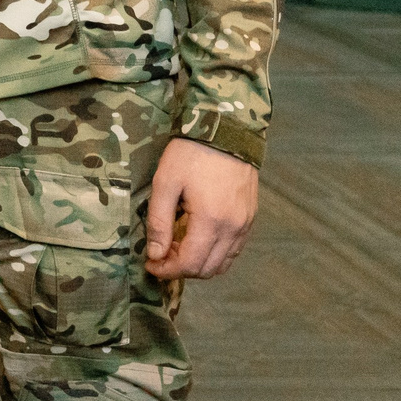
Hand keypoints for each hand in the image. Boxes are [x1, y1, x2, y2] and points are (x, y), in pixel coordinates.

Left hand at [143, 137, 257, 280]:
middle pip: (207, 269)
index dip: (167, 270)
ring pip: (223, 263)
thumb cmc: (191, 153)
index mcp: (211, 221)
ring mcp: (245, 224)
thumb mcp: (165, 182)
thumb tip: (156, 255)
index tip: (150, 264)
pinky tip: (198, 238)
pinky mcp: (250, 217)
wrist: (225, 129)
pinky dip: (215, 253)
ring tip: (177, 247)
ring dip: (199, 263)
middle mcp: (233, 229)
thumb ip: (159, 222)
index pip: (189, 264)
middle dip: (181, 269)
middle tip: (161, 254)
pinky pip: (234, 249)